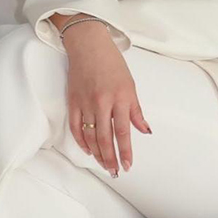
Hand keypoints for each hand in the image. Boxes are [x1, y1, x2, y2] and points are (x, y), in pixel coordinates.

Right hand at [63, 24, 151, 174]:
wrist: (89, 45)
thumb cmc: (112, 63)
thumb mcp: (130, 85)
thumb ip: (136, 110)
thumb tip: (144, 130)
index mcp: (120, 97)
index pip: (123, 131)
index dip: (126, 151)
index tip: (127, 165)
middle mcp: (102, 102)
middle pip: (106, 138)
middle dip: (111, 158)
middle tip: (114, 171)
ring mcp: (86, 103)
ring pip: (91, 136)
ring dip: (97, 153)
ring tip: (104, 165)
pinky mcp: (73, 101)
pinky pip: (76, 127)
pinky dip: (81, 141)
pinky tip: (88, 150)